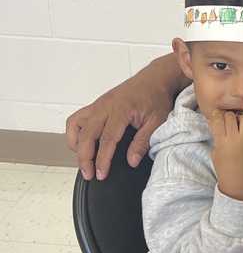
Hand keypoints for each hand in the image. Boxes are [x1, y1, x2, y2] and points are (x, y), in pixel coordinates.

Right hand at [65, 53, 182, 179]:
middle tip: (89, 174)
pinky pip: (77, 118)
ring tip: (83, 160)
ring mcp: (99, 104)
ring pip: (75, 125)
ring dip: (76, 144)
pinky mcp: (96, 104)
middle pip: (86, 135)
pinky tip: (81, 143)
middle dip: (84, 158)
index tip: (101, 173)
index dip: (102, 159)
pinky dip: (75, 132)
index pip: (106, 140)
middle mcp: (105, 105)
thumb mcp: (157, 121)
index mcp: (121, 109)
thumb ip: (143, 142)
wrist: (155, 78)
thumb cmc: (156, 96)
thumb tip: (132, 160)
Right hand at [210, 111, 242, 200]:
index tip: (218, 120)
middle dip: (228, 116)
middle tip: (229, 121)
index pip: (218, 120)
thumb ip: (218, 139)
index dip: (217, 117)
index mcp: (221, 142)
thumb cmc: (224, 169)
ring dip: (241, 118)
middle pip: (231, 117)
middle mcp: (234, 139)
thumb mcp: (215, 153)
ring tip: (239, 124)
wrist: (238, 182)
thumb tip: (222, 126)